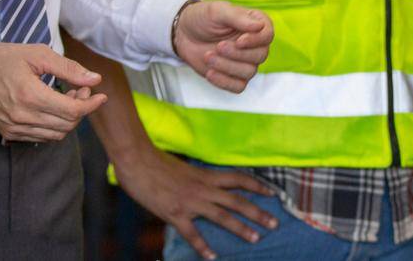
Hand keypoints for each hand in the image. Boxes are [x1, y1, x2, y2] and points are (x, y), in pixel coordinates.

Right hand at [0, 43, 105, 141]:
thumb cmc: (4, 59)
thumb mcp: (38, 54)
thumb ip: (69, 68)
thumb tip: (95, 79)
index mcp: (30, 96)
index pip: (72, 111)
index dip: (91, 104)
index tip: (101, 95)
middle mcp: (22, 117)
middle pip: (67, 124)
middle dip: (82, 109)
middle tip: (82, 90)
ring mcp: (14, 128)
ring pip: (56, 134)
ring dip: (69, 118)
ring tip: (69, 97)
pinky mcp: (9, 133)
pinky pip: (41, 137)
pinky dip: (54, 126)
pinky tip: (54, 108)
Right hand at [118, 149, 278, 260]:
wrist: (137, 161)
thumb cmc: (157, 162)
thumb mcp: (184, 168)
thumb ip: (197, 178)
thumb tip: (206, 185)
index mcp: (206, 175)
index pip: (238, 179)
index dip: (257, 186)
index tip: (273, 193)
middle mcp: (203, 188)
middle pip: (237, 201)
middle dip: (257, 212)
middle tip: (274, 223)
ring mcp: (190, 202)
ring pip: (222, 217)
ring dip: (240, 228)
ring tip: (255, 238)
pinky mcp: (175, 213)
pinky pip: (192, 234)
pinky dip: (203, 247)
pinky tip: (212, 257)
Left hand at [173, 0, 273, 92]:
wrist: (183, 33)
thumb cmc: (203, 17)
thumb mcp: (217, 11)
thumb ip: (238, 17)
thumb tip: (259, 26)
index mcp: (255, 24)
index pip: (268, 35)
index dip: (256, 41)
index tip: (239, 41)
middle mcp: (254, 44)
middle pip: (260, 55)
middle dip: (238, 54)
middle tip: (218, 46)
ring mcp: (245, 61)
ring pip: (249, 72)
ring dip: (227, 66)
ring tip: (207, 57)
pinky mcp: (233, 76)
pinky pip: (239, 86)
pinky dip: (224, 81)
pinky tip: (210, 73)